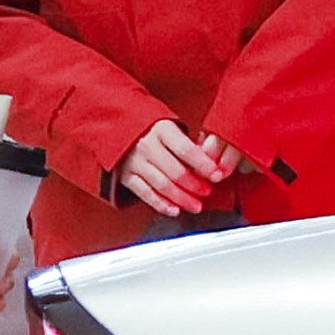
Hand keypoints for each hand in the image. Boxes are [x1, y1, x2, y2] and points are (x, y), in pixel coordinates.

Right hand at [115, 119, 247, 215]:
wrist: (118, 125)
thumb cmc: (151, 127)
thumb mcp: (169, 126)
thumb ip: (187, 143)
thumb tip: (210, 163)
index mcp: (161, 129)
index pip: (186, 150)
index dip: (204, 165)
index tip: (216, 175)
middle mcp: (146, 145)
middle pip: (175, 171)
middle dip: (194, 185)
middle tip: (207, 192)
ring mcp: (135, 162)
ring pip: (162, 185)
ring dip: (182, 199)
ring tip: (196, 206)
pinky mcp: (126, 175)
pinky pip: (145, 193)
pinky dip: (161, 204)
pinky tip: (174, 210)